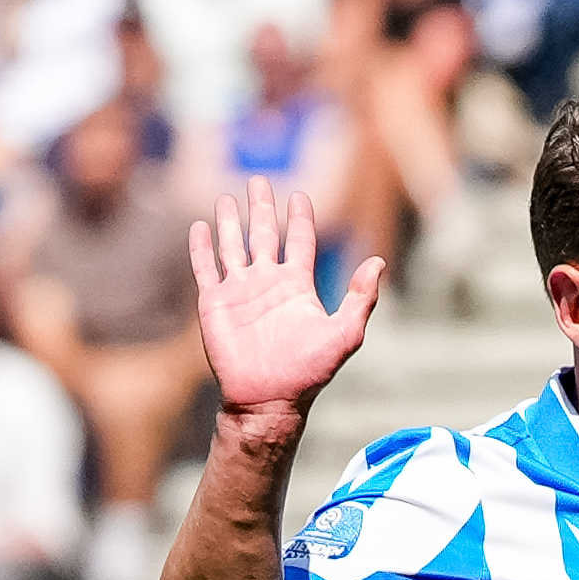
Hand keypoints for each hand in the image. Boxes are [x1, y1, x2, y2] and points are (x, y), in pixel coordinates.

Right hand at [189, 178, 382, 419]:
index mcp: (297, 285)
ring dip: (230, 221)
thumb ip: (362, 298)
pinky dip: (201, 247)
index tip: (299, 195)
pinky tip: (200, 227)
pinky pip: (206, 269)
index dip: (300, 217)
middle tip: (259, 179)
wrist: (268, 399)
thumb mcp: (345, 333)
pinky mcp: (214, 304)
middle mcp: (267, 283)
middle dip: (262, 207)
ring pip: (233, 245)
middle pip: (263, 234)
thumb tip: (378, 261)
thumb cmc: (308, 372)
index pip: (298, 240)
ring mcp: (239, 292)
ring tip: (227, 196)